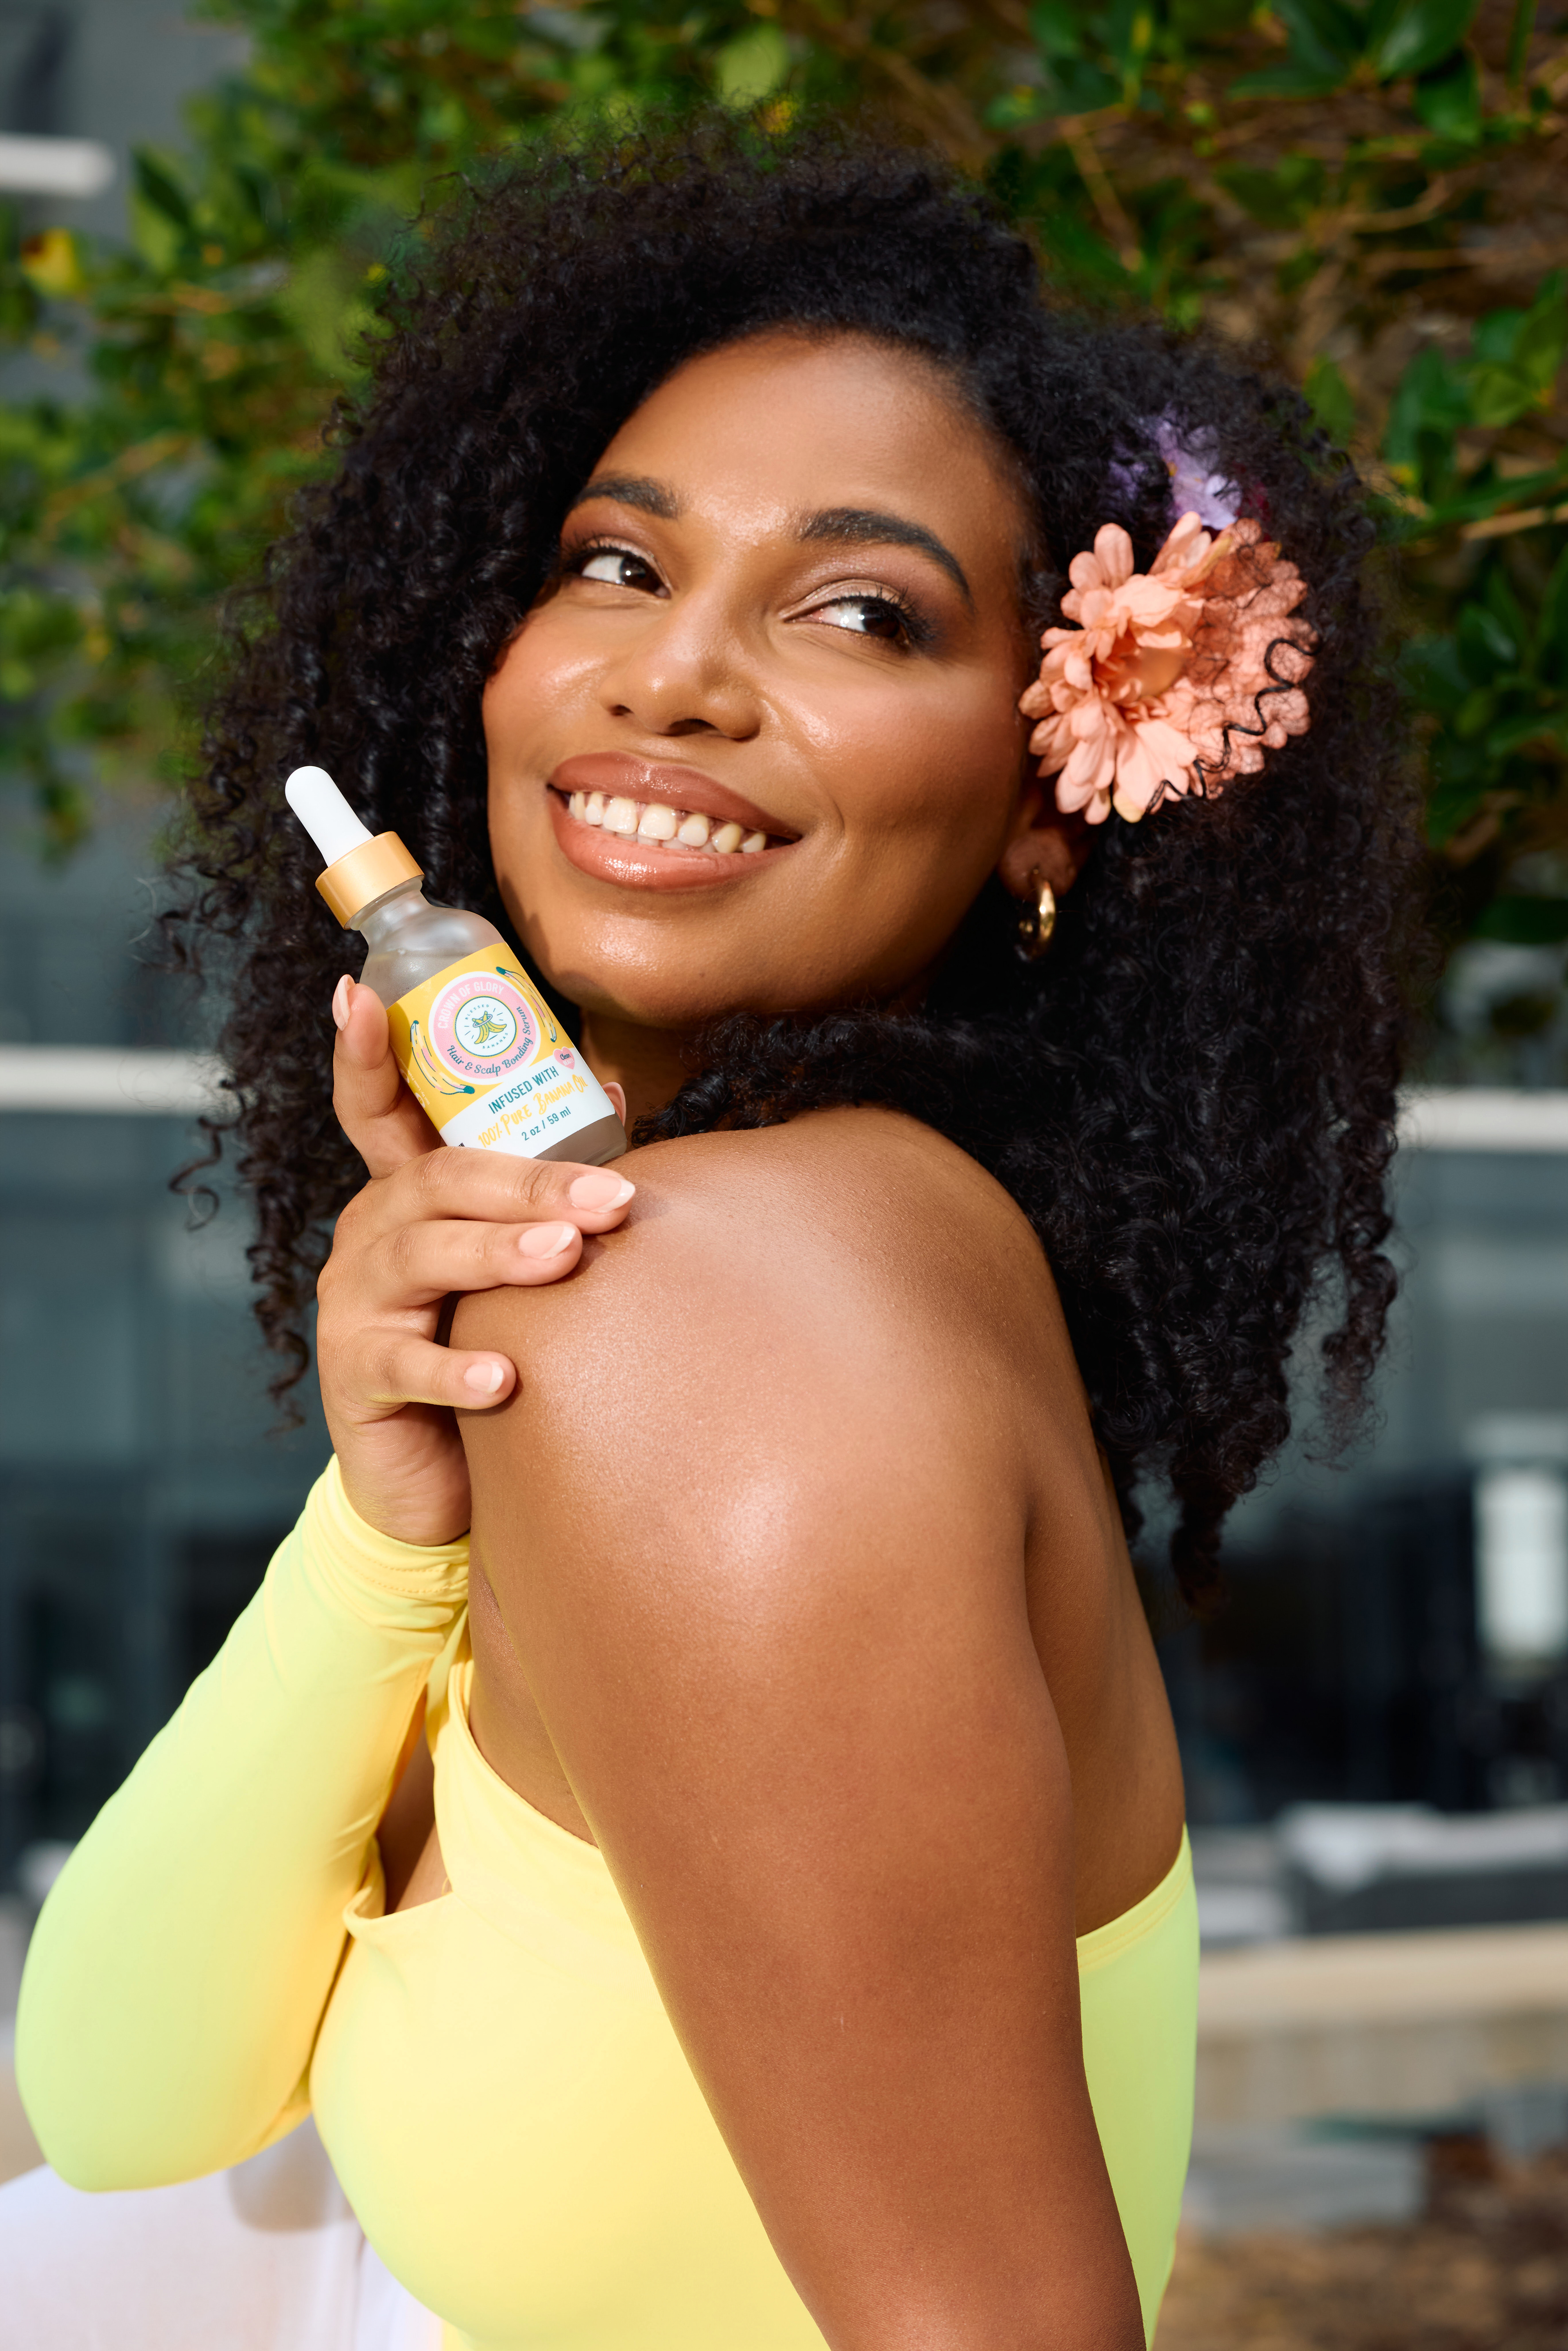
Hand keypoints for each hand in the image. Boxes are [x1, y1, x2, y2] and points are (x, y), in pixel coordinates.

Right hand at [317, 974, 631, 1543]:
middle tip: (609, 1199)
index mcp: (406, 1195)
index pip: (375, 1110)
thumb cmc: (489, 1344)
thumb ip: (548, 1184)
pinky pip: (405, 1365)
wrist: (442, 1478)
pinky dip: (457, 1369)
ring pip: (423, 1258)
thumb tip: (616, 1086)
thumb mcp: (513, 1261)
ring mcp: (356, 1305)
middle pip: (438, 1183)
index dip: (365, 1054)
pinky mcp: (358, 1377)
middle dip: (526, 1183)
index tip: (360, 993)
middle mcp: (370, 1236)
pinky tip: (504, 1379)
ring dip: (498, 1255)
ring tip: (564, 1260)